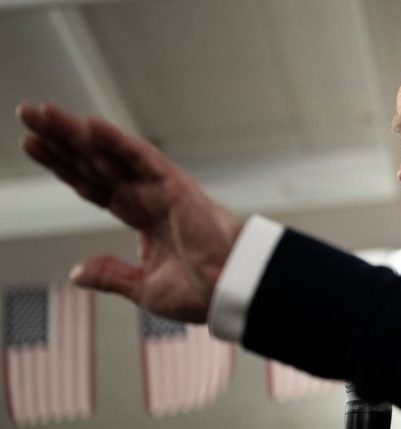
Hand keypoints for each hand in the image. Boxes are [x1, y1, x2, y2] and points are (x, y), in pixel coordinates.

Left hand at [18, 101, 241, 322]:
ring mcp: (160, 188)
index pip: (92, 185)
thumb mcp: (144, 288)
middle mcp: (147, 196)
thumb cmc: (201, 291)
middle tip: (27, 113)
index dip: (62, 165)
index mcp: (141, 216)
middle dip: (60, 139)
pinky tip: (89, 125)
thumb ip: (112, 275)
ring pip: (110, 154)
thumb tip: (78, 273)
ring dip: (75, 132)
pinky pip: (142, 158)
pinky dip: (117, 141)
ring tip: (41, 111)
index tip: (32, 145)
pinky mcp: (176, 186)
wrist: (231, 293)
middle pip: (93, 162)